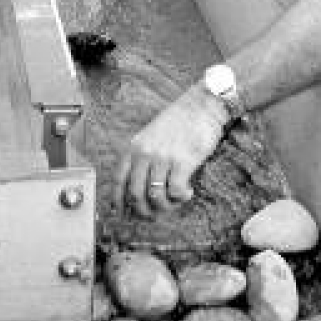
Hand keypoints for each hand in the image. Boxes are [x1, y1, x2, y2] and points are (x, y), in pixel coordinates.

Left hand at [115, 85, 228, 215]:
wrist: (201, 106)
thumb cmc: (178, 122)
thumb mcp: (150, 136)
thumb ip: (142, 157)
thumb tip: (138, 188)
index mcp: (134, 147)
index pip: (118, 180)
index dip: (118, 201)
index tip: (122, 215)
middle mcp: (145, 153)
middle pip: (135, 195)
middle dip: (143, 211)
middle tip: (155, 214)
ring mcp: (163, 158)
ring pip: (155, 197)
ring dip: (165, 207)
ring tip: (174, 202)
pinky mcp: (182, 162)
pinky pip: (175, 192)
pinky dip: (181, 198)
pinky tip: (187, 193)